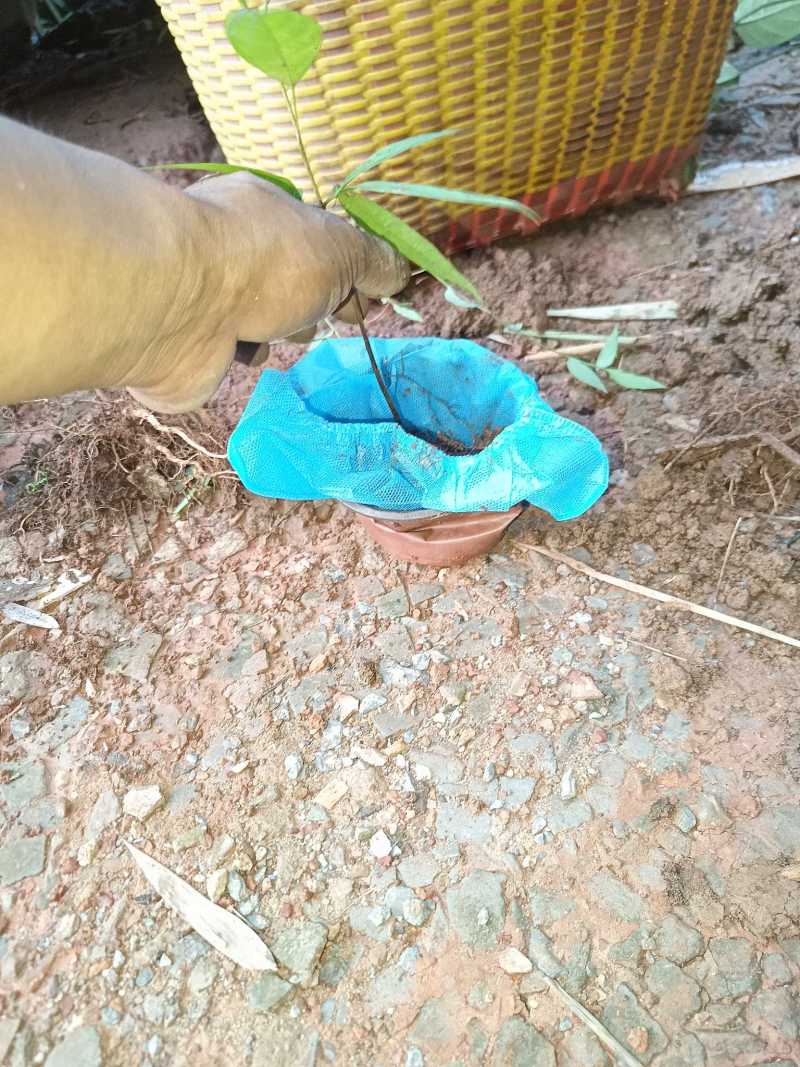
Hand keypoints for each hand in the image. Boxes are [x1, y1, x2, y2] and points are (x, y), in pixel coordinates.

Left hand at [127, 172, 408, 411]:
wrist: (179, 304)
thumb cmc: (263, 263)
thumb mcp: (337, 250)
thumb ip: (372, 261)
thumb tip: (400, 272)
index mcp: (266, 212)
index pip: (317, 239)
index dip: (350, 269)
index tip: (372, 298)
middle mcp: (234, 247)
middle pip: (291, 281)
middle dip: (317, 302)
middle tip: (341, 318)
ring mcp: (211, 294)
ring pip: (263, 318)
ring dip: (281, 329)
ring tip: (285, 331)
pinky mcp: (195, 339)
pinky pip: (233, 349)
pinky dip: (247, 352)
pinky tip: (247, 349)